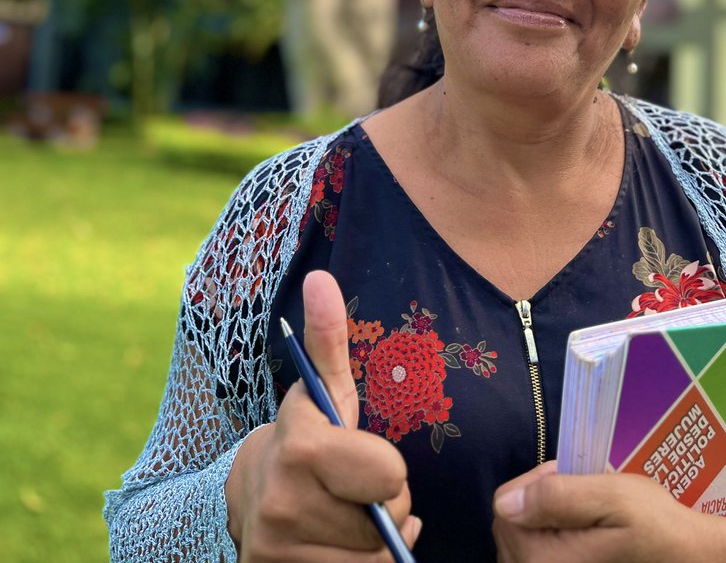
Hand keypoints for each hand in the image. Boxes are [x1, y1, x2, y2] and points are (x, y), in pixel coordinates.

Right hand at [225, 270, 420, 560]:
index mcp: (299, 449)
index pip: (391, 475)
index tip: (362, 457)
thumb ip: (328, 337)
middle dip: (386, 507)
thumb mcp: (322, 389)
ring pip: (376, 558)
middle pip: (388, 521)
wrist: (250, 498)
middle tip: (358, 491)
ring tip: (349, 517)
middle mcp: (283, 505)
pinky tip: (345, 547)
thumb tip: (322, 276)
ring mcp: (279, 550)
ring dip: (375, 542)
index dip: (388, 468)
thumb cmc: (307, 438)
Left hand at [493, 465, 725, 562]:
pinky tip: (586, 540)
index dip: (538, 483)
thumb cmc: (655, 528)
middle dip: (542, 503)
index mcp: (543, 560)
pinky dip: (556, 541)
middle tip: (588, 499)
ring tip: (589, 521)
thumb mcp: (613, 497)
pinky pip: (538, 554)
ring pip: (521, 541)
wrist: (691, 559)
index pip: (505, 505)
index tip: (575, 480)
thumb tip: (506, 503)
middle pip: (510, 525)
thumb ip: (557, 495)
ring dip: (548, 523)